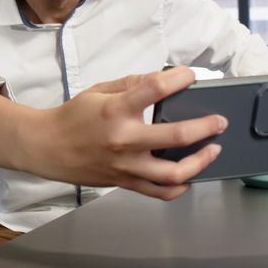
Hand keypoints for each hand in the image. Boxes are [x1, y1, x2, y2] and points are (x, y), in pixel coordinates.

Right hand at [21, 66, 225, 199]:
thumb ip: (132, 83)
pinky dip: (179, 187)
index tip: (192, 75)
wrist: (48, 147)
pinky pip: (158, 192)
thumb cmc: (72, 117)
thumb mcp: (99, 90)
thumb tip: (162, 79)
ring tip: (213, 150)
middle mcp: (123, 139)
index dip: (180, 79)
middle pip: (175, 136)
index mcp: (115, 110)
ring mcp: (126, 165)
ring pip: (173, 173)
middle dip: (205, 126)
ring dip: (200, 161)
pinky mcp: (125, 182)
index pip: (155, 89)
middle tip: (219, 121)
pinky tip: (189, 176)